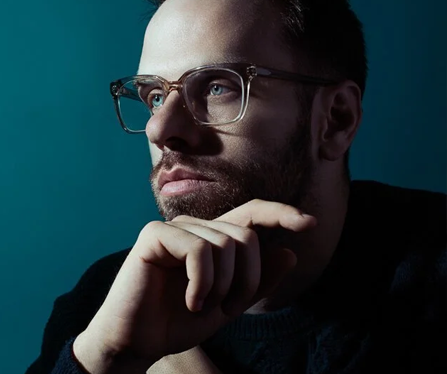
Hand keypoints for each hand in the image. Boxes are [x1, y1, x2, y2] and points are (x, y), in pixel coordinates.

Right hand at [73, 199, 315, 371]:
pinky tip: (191, 301)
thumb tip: (290, 252)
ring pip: (226, 244)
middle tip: (227, 307)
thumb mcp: (229, 303)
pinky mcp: (155, 234)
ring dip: (223, 286)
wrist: (136, 341)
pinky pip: (199, 249)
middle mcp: (197, 226)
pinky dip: (203, 283)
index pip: (253, 213)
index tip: (310, 223)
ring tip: (203, 306)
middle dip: (247, 280)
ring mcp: (176, 227)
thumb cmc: (180, 320)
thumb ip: (258, 280)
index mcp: (214, 239)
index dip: (281, 213)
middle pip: (246, 237)